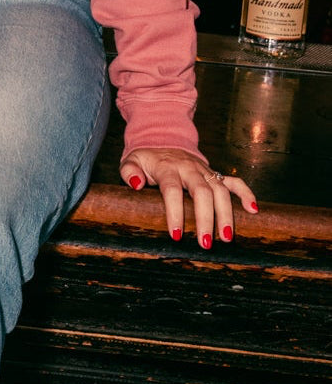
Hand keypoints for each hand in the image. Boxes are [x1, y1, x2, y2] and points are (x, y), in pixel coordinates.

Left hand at [120, 149, 257, 247]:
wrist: (163, 141)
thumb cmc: (146, 159)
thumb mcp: (131, 161)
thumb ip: (129, 172)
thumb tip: (136, 185)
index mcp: (168, 168)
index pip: (172, 190)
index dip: (175, 212)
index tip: (176, 235)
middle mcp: (190, 169)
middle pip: (202, 192)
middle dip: (206, 219)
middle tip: (206, 243)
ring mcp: (205, 170)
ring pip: (221, 191)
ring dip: (226, 214)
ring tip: (227, 238)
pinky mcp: (215, 173)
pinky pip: (235, 181)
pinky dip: (246, 194)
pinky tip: (253, 210)